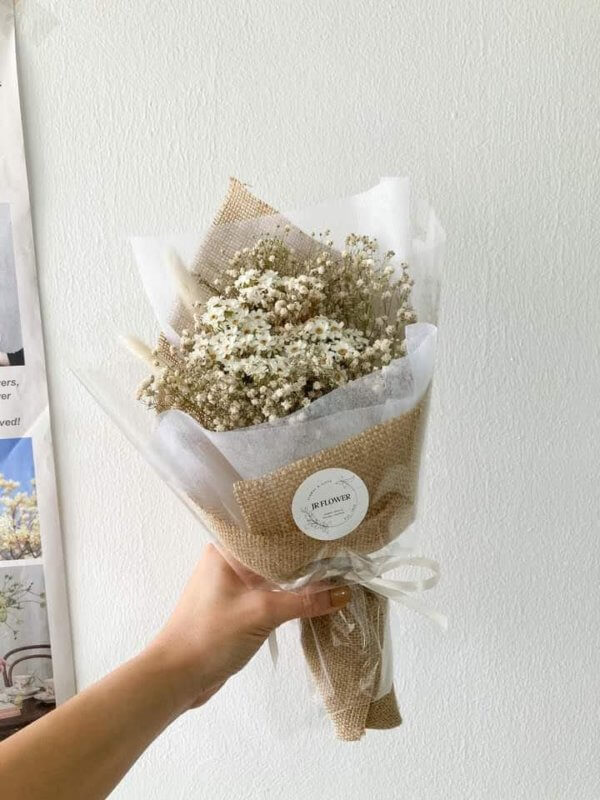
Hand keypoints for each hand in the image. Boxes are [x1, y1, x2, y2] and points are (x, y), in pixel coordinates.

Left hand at [147, 544, 349, 710]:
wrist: (176, 678)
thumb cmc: (209, 636)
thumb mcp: (261, 613)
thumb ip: (304, 600)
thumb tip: (344, 592)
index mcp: (226, 551)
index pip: (270, 532)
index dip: (300, 532)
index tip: (331, 529)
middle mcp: (228, 563)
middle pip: (275, 555)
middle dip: (305, 558)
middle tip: (342, 551)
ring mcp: (232, 587)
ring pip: (273, 577)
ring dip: (298, 581)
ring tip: (336, 574)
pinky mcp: (237, 609)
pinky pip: (269, 596)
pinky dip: (289, 598)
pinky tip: (314, 600)